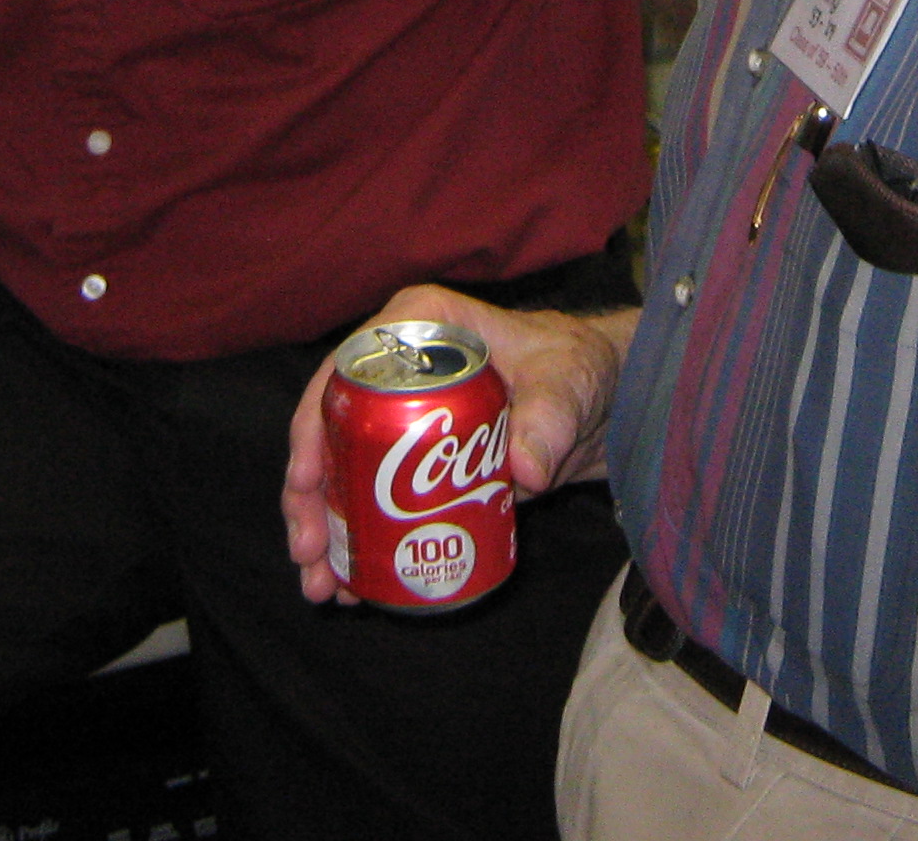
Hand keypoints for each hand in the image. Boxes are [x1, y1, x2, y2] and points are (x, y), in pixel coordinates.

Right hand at [281, 286, 637, 604]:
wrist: (609, 400)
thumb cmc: (581, 367)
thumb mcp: (566, 384)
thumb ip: (548, 419)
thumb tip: (523, 470)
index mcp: (418, 328)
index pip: (346, 372)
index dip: (313, 426)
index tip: (308, 481)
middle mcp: (400, 372)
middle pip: (333, 433)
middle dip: (311, 499)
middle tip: (309, 554)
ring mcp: (407, 422)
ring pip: (347, 475)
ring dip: (330, 532)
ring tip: (323, 588)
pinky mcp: (424, 466)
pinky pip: (382, 504)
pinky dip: (365, 545)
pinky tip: (354, 588)